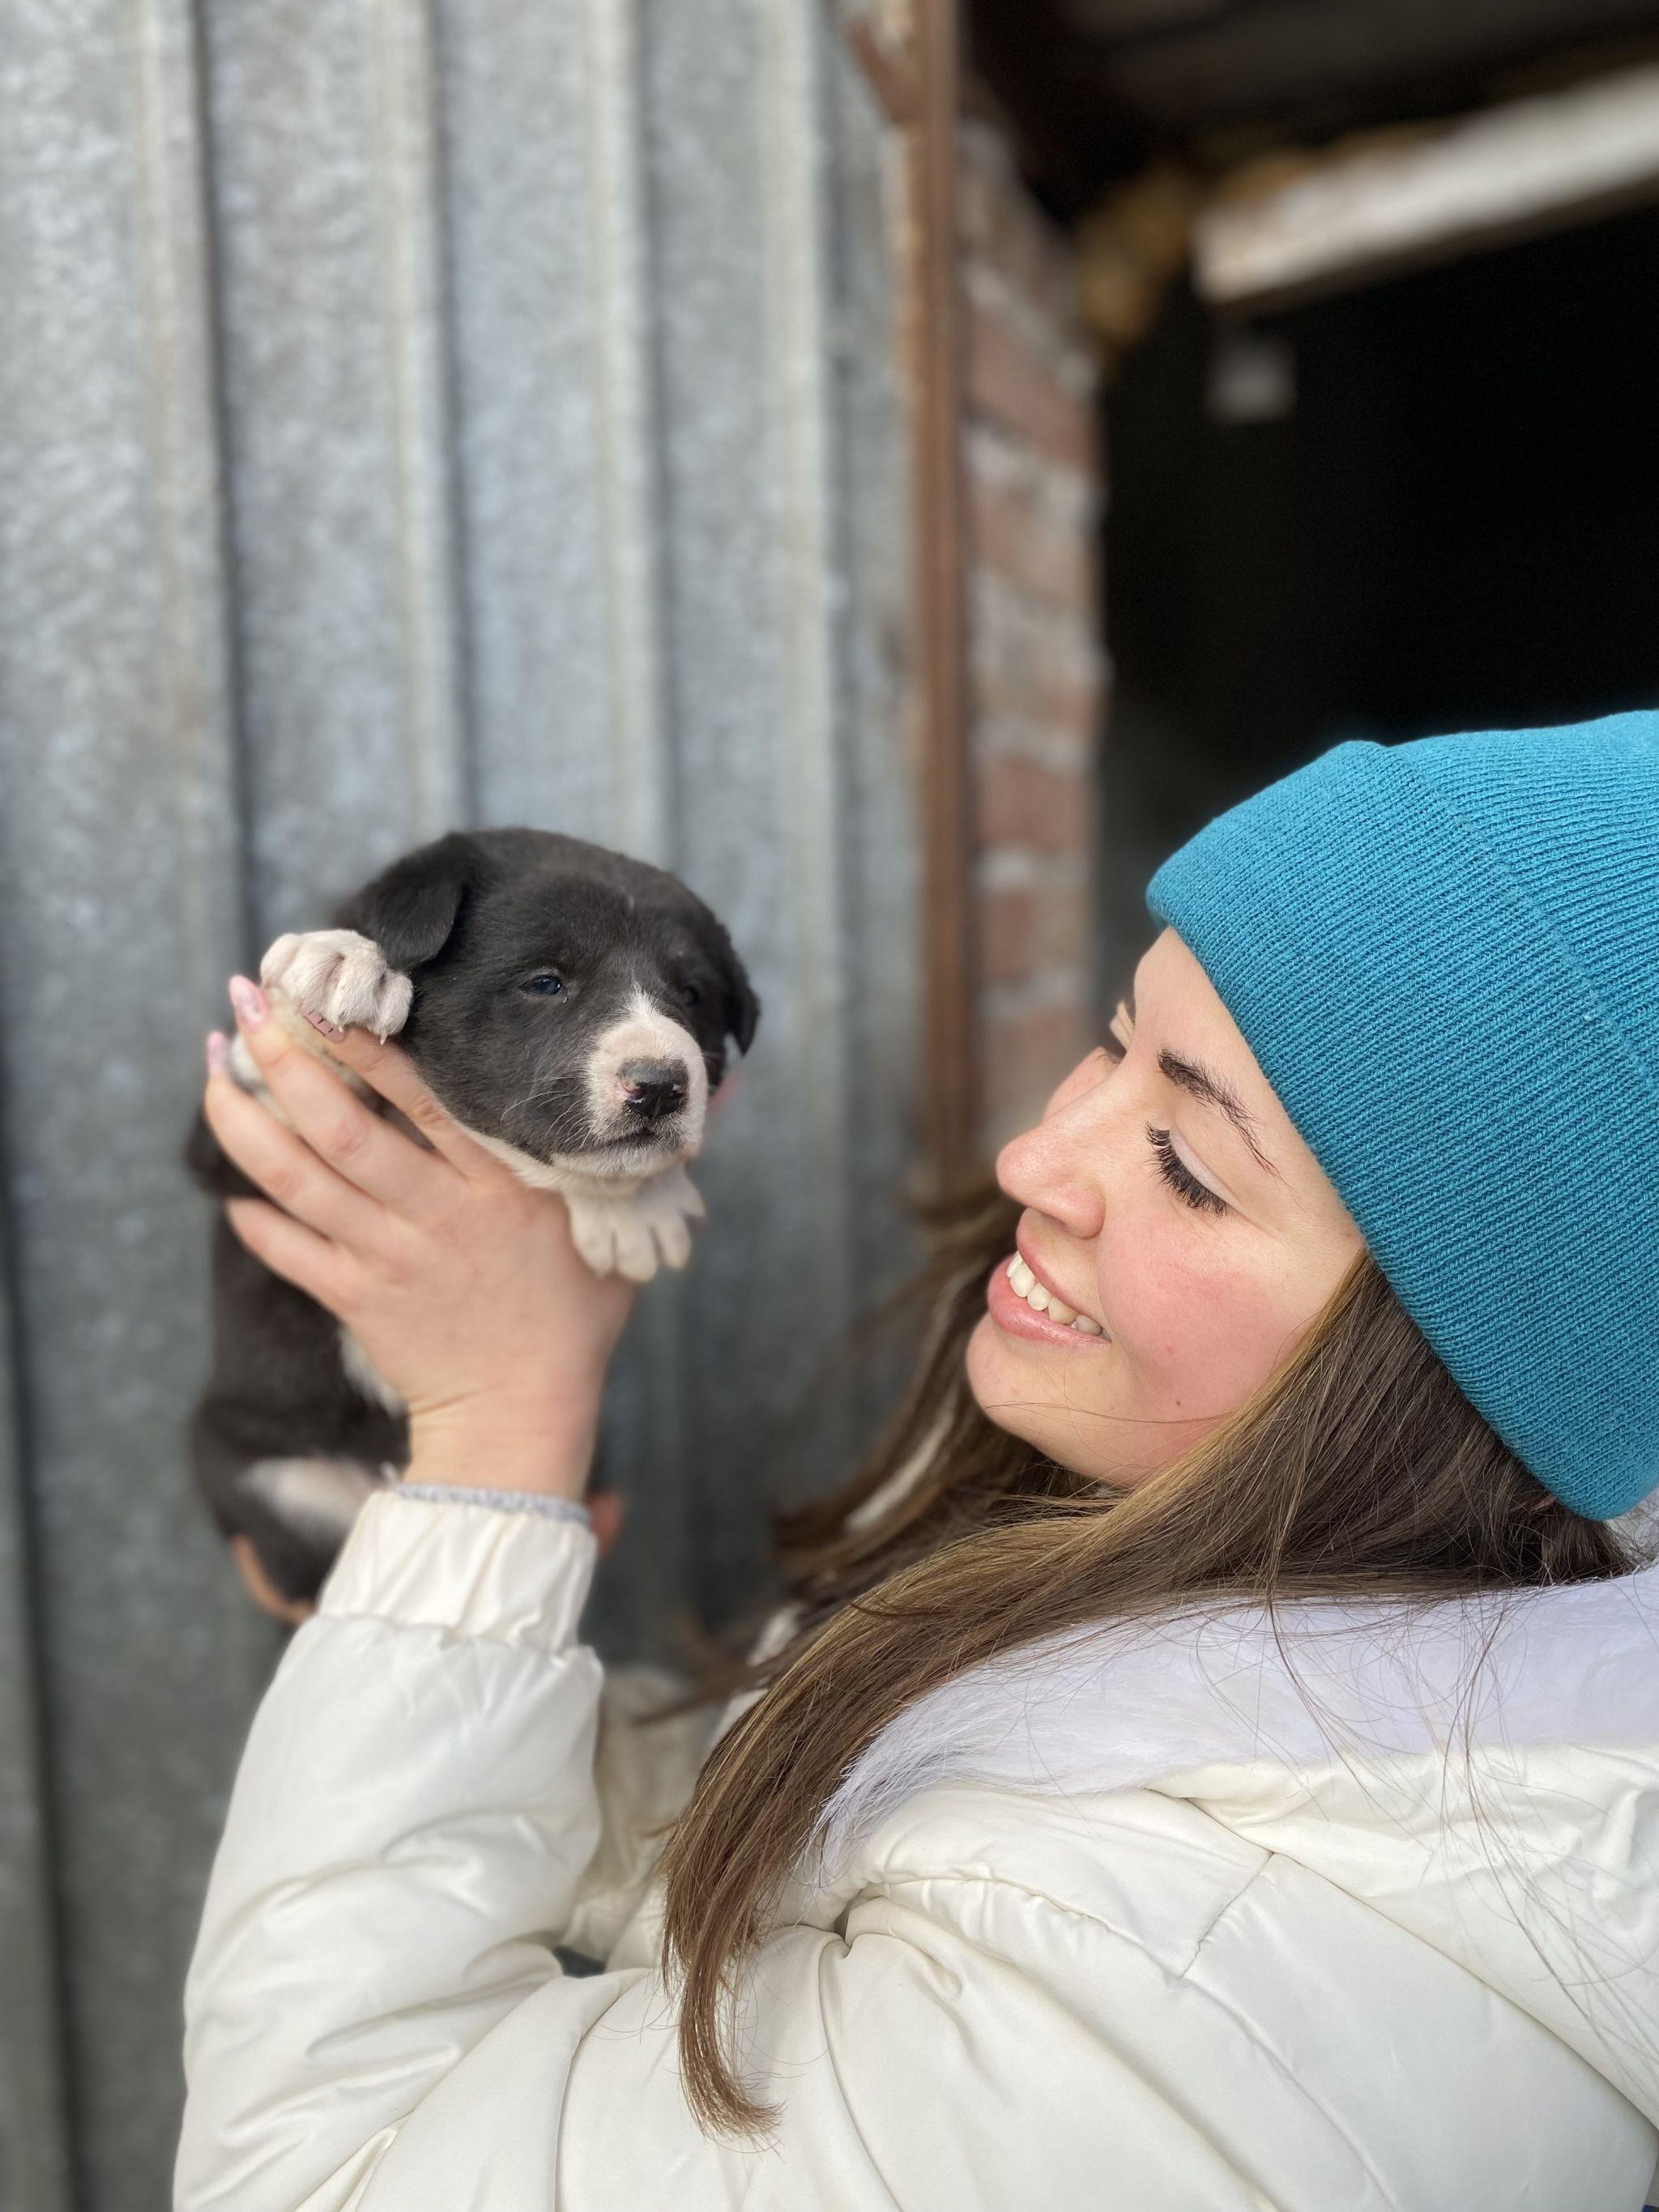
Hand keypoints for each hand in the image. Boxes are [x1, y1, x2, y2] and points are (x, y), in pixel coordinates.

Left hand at [203, 976, 636, 1498]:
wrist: (525, 1417)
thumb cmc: (575, 1316)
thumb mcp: (620, 1226)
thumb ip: (644, 1154)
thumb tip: (732, 1084)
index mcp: (500, 1184)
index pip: (426, 1097)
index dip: (369, 1043)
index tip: (330, 991)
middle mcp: (438, 1213)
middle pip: (344, 1127)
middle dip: (284, 1060)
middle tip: (244, 1004)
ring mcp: (391, 1258)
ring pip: (300, 1180)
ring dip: (245, 1124)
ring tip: (211, 1072)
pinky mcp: (358, 1302)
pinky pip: (291, 1251)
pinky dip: (256, 1216)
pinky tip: (228, 1183)